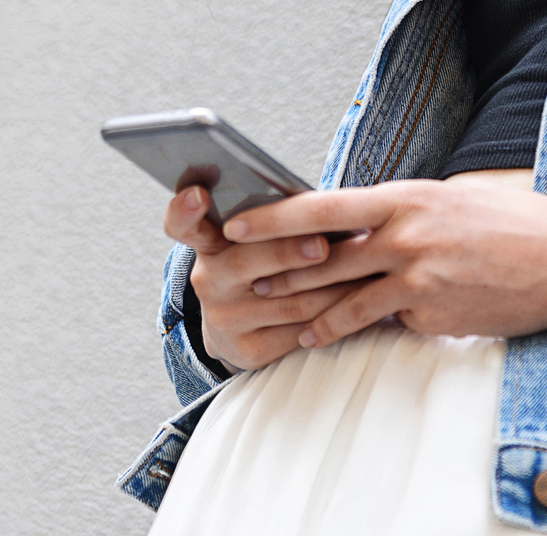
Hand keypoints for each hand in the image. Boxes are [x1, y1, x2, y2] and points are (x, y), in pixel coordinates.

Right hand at [162, 186, 374, 371]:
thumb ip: (273, 221)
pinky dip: (333, 315)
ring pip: (286, 300)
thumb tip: (318, 202)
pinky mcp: (247, 350)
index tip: (197, 195)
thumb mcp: (254, 240)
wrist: (241, 327)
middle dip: (288, 252)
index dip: (185, 209)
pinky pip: (299, 331)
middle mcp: (208, 280)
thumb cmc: (262, 265)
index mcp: (209, 243)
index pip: (182, 223)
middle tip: (322, 245)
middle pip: (247, 261)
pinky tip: (358, 302)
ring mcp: (225, 318)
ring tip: (364, 268)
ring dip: (331, 285)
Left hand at [221, 178, 546, 347]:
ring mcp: (418, 278)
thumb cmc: (514, 226)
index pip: (323, 206)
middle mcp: (406, 235)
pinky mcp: (432, 314)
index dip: (274, 215)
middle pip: (322, 255)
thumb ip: (407, 208)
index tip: (238, 220)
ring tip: (277, 317)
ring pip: (343, 297)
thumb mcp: (454, 199)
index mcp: (406, 197)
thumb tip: (368, 216)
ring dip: (305, 310)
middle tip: (238, 277)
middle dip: (276, 268)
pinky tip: (321, 336)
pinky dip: (352, 327)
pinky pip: (383, 321)